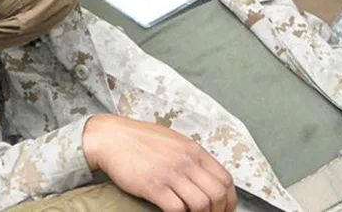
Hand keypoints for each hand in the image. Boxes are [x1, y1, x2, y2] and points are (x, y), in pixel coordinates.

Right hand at [83, 115, 236, 211]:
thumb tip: (206, 177)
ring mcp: (170, 173)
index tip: (225, 210)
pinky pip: (177, 209)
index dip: (229, 200)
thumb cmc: (140, 140)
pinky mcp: (153, 186)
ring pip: (201, 204)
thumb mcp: (174, 142)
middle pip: (218, 194)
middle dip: (218, 211)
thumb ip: (191, 157)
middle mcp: (186, 161)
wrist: (112, 137)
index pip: (225, 179)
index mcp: (194, 150)